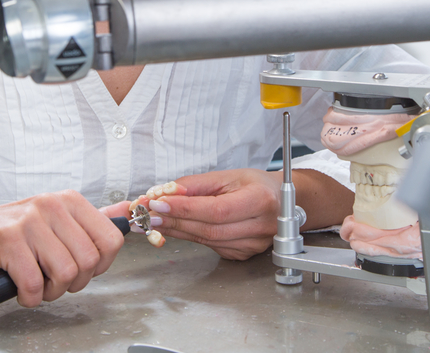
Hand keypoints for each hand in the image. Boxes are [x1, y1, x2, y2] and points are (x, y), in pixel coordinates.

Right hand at [0, 190, 124, 307]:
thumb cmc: (13, 232)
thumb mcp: (56, 219)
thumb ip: (93, 219)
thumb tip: (130, 211)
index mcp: (69, 201)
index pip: (110, 239)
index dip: (100, 265)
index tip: (82, 269)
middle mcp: (51, 206)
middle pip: (88, 261)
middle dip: (74, 282)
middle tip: (55, 281)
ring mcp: (29, 222)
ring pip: (65, 273)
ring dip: (51, 291)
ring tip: (38, 285)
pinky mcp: (7, 241)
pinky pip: (33, 284)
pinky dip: (29, 297)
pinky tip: (21, 290)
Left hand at [145, 169, 280, 260]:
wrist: (282, 202)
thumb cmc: (256, 185)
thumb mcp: (228, 176)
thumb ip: (196, 185)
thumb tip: (166, 192)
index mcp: (260, 201)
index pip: (216, 210)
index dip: (185, 209)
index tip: (158, 203)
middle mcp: (261, 226)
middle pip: (209, 229)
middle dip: (174, 221)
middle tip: (148, 213)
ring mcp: (253, 244)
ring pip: (208, 240)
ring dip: (177, 230)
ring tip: (154, 220)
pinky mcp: (244, 254)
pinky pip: (211, 246)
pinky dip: (190, 236)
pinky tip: (175, 228)